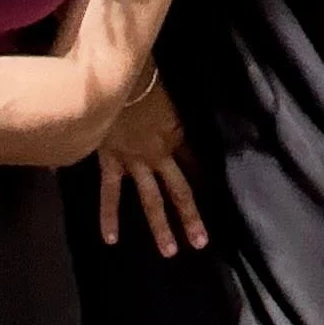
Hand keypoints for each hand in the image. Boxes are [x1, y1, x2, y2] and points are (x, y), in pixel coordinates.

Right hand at [97, 78, 206, 256]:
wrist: (116, 73)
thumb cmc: (144, 72)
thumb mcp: (168, 90)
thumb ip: (173, 108)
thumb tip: (178, 112)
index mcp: (176, 133)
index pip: (194, 161)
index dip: (204, 177)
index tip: (215, 195)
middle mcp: (160, 153)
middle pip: (180, 190)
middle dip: (191, 216)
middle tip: (200, 242)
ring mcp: (136, 161)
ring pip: (151, 199)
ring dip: (160, 226)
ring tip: (170, 251)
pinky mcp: (112, 161)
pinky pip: (111, 192)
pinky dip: (108, 215)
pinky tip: (111, 238)